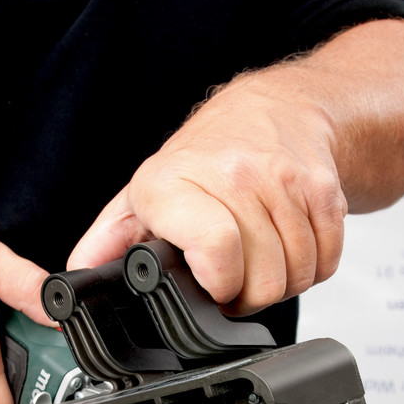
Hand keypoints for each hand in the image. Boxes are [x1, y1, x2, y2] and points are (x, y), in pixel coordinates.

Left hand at [68, 69, 347, 315]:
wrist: (277, 107)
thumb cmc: (208, 155)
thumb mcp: (144, 195)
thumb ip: (109, 243)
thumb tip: (77, 280)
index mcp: (175, 183)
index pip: (216, 250)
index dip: (218, 285)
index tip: (212, 286)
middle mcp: (232, 175)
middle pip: (261, 279)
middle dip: (249, 296)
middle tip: (236, 281)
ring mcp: (284, 182)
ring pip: (296, 274)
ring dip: (282, 283)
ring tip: (261, 264)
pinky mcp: (325, 190)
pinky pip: (327, 260)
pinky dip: (313, 268)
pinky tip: (289, 249)